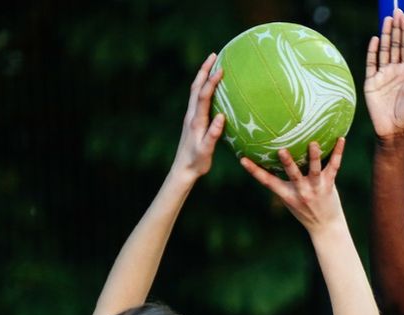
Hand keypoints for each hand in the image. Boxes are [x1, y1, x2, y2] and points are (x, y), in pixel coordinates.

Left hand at [169, 53, 225, 180]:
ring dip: (202, 75)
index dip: (211, 82)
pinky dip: (203, 86)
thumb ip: (213, 134)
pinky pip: (198, 98)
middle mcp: (192, 115)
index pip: (203, 96)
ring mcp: (191, 117)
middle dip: (204, 70)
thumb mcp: (206, 150)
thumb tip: (221, 117)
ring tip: (212, 64)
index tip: (221, 69)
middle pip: (196, 87)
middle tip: (214, 55)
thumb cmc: (196, 162)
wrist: (183, 169)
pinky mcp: (193, 120)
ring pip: (195, 91)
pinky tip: (210, 85)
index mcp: (196, 121)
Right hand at [241, 138, 346, 235]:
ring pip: (315, 170)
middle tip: (281, 150)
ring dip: (314, 156)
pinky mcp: (329, 185)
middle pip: (292, 175)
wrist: (325, 225)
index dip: (254, 171)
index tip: (242, 159)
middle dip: (287, 163)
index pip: (267, 181)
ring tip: (313, 143)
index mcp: (287, 194)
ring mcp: (316, 188)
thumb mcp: (289, 199)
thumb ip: (281, 182)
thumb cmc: (304, 209)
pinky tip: (341, 139)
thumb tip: (271, 157)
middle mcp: (301, 191)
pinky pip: (334, 166)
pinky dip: (338, 153)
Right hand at [364, 9, 403, 139]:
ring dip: (385, 35)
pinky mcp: (371, 83)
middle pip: (395, 45)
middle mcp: (395, 71)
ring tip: (386, 20)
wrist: (394, 132)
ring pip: (384, 50)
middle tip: (395, 11)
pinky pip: (371, 64)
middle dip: (396, 28)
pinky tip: (375, 40)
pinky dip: (372, 51)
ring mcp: (383, 75)